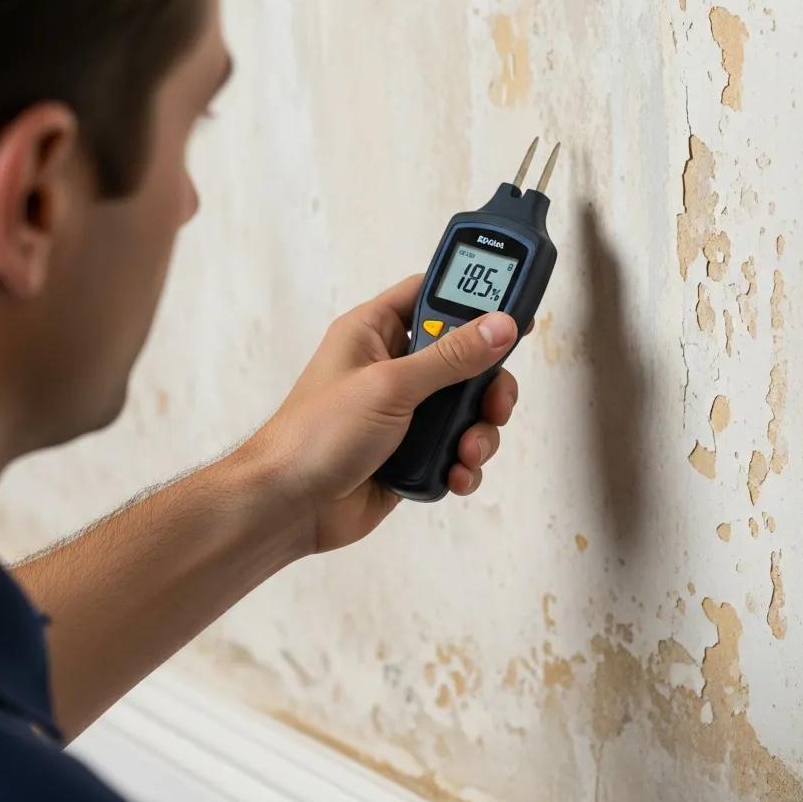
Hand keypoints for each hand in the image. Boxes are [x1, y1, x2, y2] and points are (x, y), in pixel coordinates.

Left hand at [247, 273, 523, 554]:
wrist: (289, 507)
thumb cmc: (316, 436)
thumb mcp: (389, 386)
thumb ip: (449, 357)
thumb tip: (499, 326)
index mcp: (374, 332)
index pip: (431, 294)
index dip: (473, 298)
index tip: (513, 309)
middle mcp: (391, 368)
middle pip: (464, 357)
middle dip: (487, 384)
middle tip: (494, 402)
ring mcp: (403, 413)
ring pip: (466, 409)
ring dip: (478, 431)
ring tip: (465, 450)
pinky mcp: (410, 454)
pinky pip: (455, 450)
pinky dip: (463, 464)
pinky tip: (453, 474)